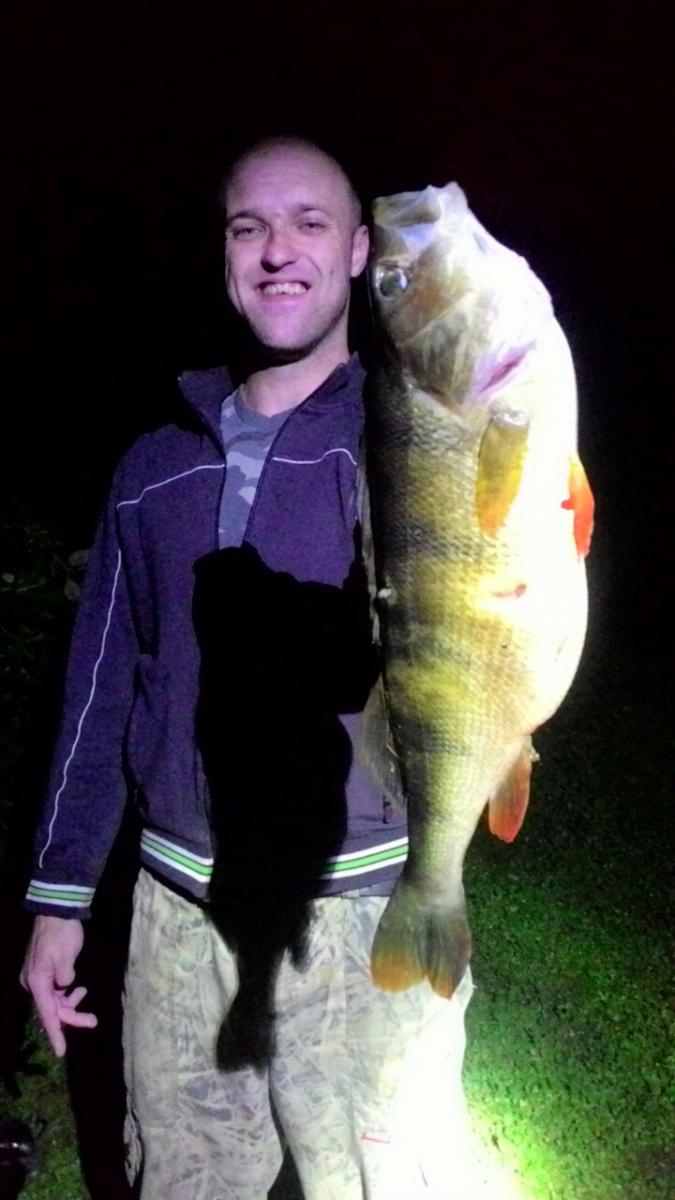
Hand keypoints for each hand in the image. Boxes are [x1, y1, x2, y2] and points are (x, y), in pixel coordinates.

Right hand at [20, 915, 96, 1056]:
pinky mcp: (44, 971)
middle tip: (94, 1020)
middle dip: (71, 1016)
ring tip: (84, 994)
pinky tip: (78, 988)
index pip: (47, 1014)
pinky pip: (54, 990)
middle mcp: (33, 983)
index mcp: (37, 982)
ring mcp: (37, 977)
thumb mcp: (67, 957)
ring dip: (69, 1003)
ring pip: (54, 1000)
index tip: (61, 1052)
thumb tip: (65, 987)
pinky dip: (66, 993)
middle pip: (52, 1009)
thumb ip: (65, 978)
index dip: (55, 1033)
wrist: (56, 911)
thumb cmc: (62, 934)